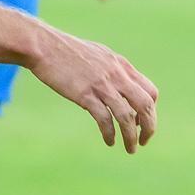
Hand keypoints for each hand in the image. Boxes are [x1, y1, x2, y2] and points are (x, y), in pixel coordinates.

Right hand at [26, 24, 157, 153]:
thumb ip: (110, 70)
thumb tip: (112, 90)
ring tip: (130, 149)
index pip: (150, 91)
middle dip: (149, 127)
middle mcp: (116, 75)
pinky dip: (110, 133)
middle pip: (145, 105)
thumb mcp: (97, 54)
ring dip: (131, 136)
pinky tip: (109, 141)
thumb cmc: (65, 50)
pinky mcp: (85, 94)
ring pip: (127, 116)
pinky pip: (104, 119)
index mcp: (121, 65)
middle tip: (143, 141)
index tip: (141, 122)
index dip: (150, 110)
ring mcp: (101, 85)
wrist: (44, 46)